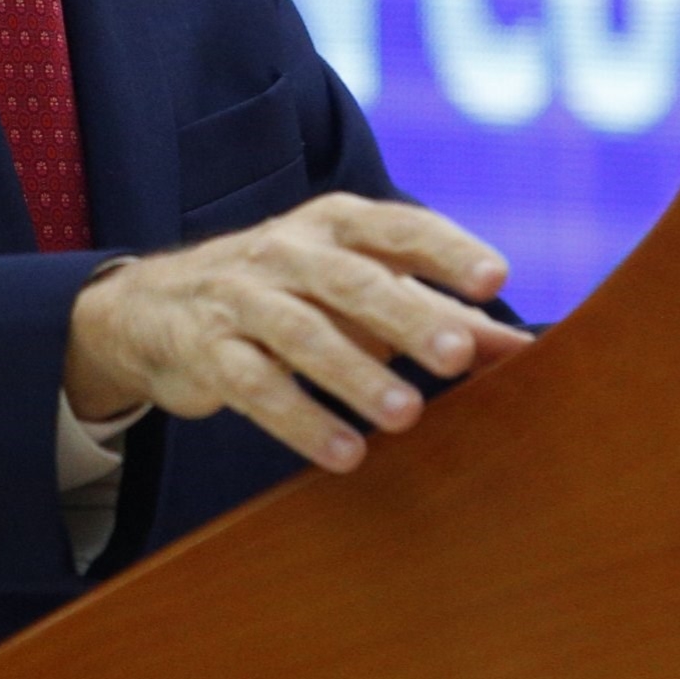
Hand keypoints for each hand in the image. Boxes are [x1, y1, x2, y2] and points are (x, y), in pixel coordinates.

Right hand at [60, 195, 532, 472]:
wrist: (155, 307)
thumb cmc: (286, 294)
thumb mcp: (358, 291)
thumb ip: (438, 313)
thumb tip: (524, 348)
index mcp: (334, 224)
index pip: (397, 227)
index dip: (446, 249)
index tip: (495, 279)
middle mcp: (287, 251)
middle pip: (352, 280)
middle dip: (408, 315)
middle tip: (460, 354)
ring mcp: (242, 298)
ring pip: (302, 333)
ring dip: (356, 374)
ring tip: (408, 414)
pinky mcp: (209, 351)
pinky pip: (254, 385)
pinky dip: (301, 420)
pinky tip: (346, 454)